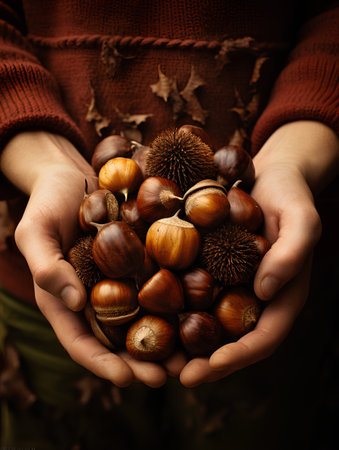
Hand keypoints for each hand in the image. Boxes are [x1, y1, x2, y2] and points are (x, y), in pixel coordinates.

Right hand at [0, 131, 167, 387]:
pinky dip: (174, 300)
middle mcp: (95, 296)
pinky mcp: (139, 260)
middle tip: (169, 374)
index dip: (104, 364)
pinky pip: (156, 282)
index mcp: (66, 299)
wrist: (72, 175)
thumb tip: (75, 303)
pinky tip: (197, 309)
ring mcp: (119, 279)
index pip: (82, 342)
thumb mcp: (36, 232)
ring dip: (165, 337)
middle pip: (118, 339)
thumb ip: (47, 267)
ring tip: (191, 354)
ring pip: (143, 317)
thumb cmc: (47, 202)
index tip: (130, 380)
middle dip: (142, 360)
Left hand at [179, 120, 338, 386]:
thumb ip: (291, 255)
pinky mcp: (212, 266)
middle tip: (173, 374)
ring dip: (184, 342)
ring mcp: (232, 283)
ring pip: (209, 321)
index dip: (237, 358)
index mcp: (281, 296)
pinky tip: (149, 310)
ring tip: (154, 354)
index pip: (263, 338)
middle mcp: (254, 296)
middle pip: (231, 340)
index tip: (206, 370)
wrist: (270, 174)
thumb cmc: (291, 195)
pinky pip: (193, 290)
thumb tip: (263, 293)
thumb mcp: (301, 220)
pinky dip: (175, 305)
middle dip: (204, 362)